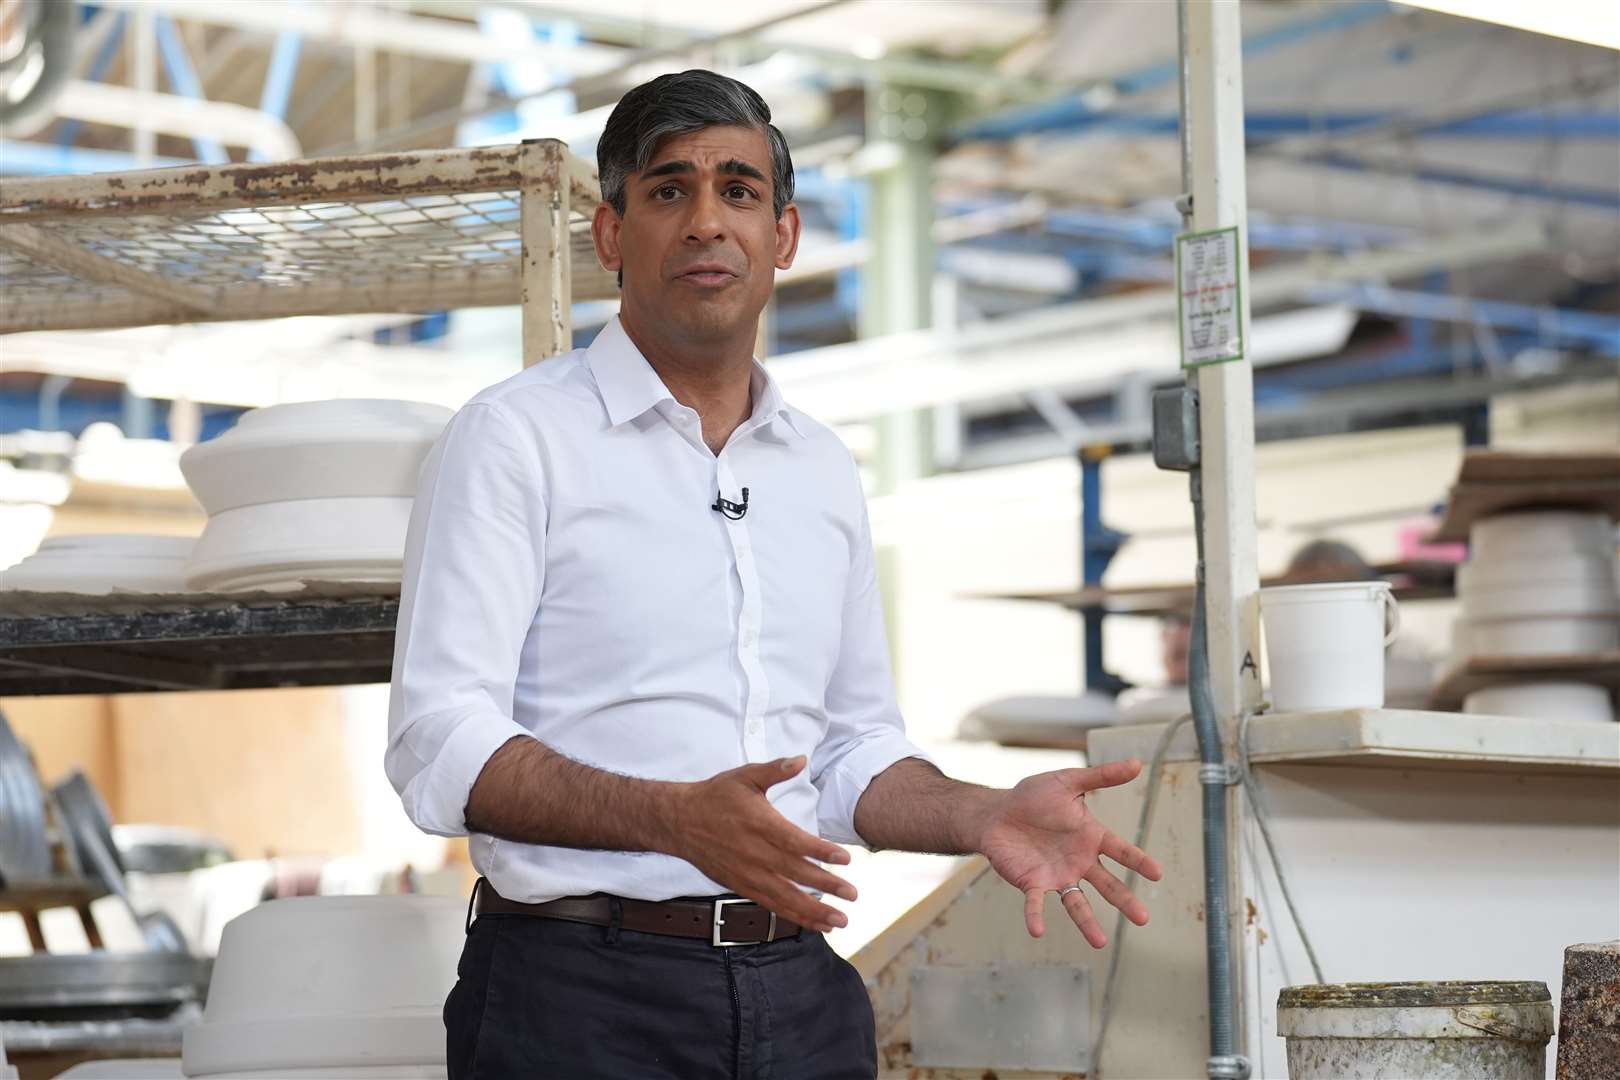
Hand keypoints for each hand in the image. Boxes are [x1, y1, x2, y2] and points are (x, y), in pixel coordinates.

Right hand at [671, 755, 857, 932]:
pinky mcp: (742, 886)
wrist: (679, 822)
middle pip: (795, 873)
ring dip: (814, 911)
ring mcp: (749, 874)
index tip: (845, 859)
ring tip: (840, 920)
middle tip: (853, 895)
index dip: (820, 851)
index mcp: (760, 824)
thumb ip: (774, 769)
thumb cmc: (716, 796)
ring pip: (785, 897)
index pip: (795, 842)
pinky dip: (795, 916)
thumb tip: (801, 759)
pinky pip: (772, 905)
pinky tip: (817, 924)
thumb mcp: (745, 776)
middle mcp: (756, 854)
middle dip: (826, 886)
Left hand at [974, 758, 1163, 947]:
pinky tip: (1037, 930)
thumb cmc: (1034, 797)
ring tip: (1099, 943)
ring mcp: (1057, 875)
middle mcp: (1079, 862)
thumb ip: (1101, 776)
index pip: (1121, 851)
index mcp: (1090, 837)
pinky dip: (1036, 916)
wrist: (998, 813)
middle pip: (1107, 884)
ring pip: (1077, 903)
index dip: (1138, 861)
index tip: (1157, 873)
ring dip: (1087, 923)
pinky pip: (1036, 903)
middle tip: (1143, 919)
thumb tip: (1138, 763)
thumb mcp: (1068, 781)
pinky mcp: (1032, 883)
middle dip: (1124, 901)